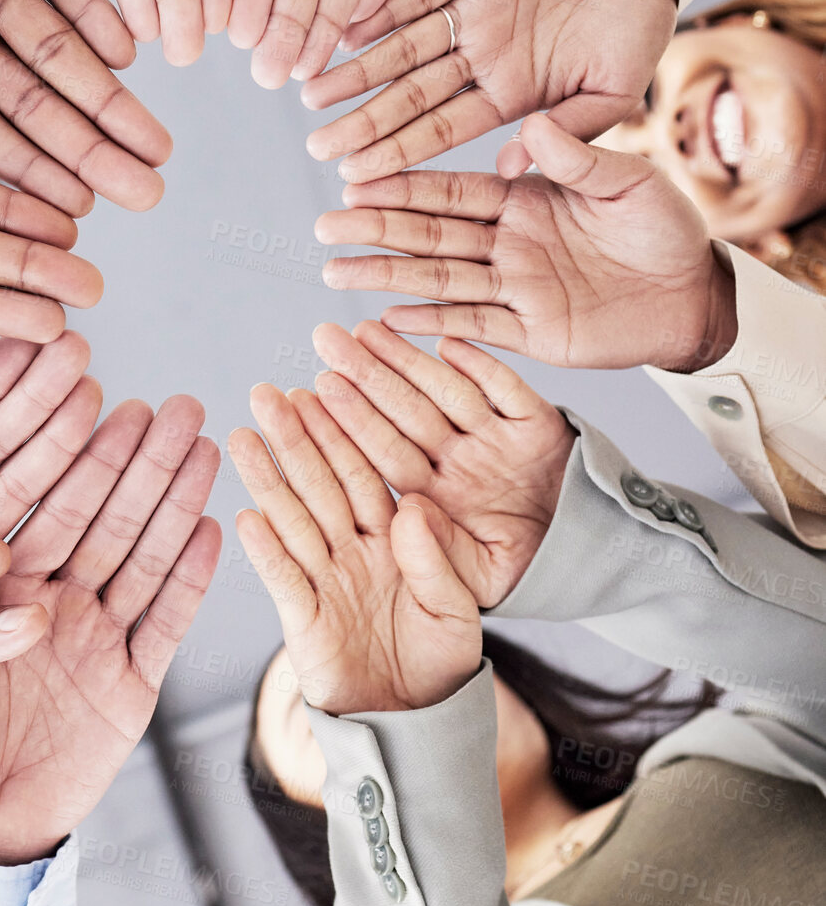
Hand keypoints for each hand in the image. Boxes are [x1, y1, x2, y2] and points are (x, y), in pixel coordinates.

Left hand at [0, 394, 221, 864]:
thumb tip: (20, 606)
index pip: (41, 509)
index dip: (73, 456)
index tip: (101, 400)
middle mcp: (53, 600)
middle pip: (103, 519)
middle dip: (139, 462)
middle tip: (173, 406)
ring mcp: (97, 636)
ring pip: (142, 557)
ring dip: (174, 503)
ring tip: (203, 447)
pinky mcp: (132, 682)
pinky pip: (166, 623)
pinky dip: (190, 581)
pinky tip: (211, 528)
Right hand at [230, 385, 479, 714]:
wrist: (415, 725)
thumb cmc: (440, 662)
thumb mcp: (456, 610)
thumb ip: (436, 561)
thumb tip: (412, 509)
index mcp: (393, 538)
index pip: (364, 474)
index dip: (341, 434)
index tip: (320, 389)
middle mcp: (352, 550)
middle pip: (319, 485)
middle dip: (293, 439)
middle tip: (266, 393)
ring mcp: (324, 582)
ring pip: (292, 521)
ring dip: (266, 479)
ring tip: (241, 436)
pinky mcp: (302, 620)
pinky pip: (282, 579)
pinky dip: (265, 551)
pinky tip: (245, 516)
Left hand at [302, 0, 677, 179]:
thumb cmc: (641, 24)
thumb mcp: (615, 93)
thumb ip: (566, 132)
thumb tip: (508, 170)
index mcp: (510, 95)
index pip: (441, 132)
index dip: (398, 154)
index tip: (356, 179)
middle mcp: (479, 58)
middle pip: (408, 97)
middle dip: (363, 122)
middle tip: (316, 147)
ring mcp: (470, 11)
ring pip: (400, 47)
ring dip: (357, 71)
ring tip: (312, 94)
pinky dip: (383, 8)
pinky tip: (344, 32)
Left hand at [306, 322, 571, 605]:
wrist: (586, 554)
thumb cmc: (519, 563)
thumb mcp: (477, 575)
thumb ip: (437, 552)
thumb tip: (406, 512)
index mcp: (436, 491)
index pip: (387, 451)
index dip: (354, 418)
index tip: (319, 387)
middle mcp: (460, 458)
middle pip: (407, 411)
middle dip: (367, 374)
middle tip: (326, 338)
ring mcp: (496, 437)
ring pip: (447, 392)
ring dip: (409, 360)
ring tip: (368, 330)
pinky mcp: (538, 423)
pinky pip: (508, 390)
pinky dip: (482, 367)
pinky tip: (448, 345)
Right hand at [317, 113, 736, 372]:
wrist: (699, 294)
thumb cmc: (668, 229)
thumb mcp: (629, 182)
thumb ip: (578, 160)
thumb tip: (531, 125)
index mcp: (524, 197)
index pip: (452, 189)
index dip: (404, 185)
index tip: (356, 178)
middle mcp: (508, 241)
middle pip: (430, 233)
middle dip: (376, 228)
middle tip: (323, 225)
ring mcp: (515, 287)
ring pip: (438, 279)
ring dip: (387, 275)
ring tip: (335, 271)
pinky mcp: (530, 331)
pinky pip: (473, 323)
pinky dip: (431, 321)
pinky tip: (389, 318)